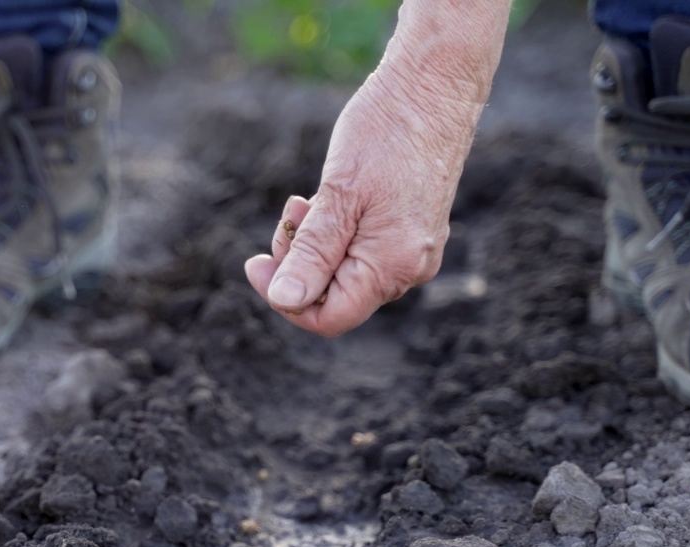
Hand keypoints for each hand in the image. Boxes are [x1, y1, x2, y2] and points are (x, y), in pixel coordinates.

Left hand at [244, 0, 508, 336]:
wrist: (433, 86)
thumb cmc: (386, 134)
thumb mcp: (337, 196)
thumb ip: (312, 254)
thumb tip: (286, 301)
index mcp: (392, 266)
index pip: (328, 318)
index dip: (285, 300)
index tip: (256, 263)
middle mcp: (409, 268)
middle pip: (334, 297)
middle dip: (297, 264)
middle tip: (289, 215)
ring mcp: (412, 250)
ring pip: (344, 272)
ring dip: (313, 245)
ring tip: (305, 200)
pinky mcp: (409, 231)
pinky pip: (360, 250)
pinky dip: (334, 232)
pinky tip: (325, 199)